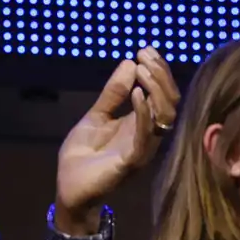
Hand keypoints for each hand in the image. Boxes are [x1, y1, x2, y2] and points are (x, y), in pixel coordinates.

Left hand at [52, 48, 179, 239]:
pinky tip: (136, 94)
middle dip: (161, 76)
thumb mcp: (96, 116)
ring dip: (156, 90)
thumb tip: (129, 63)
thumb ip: (112, 93)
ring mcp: (143, 149)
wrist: (68, 188)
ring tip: (141, 69)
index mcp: (141, 124)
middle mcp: (148, 136)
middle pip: (170, 102)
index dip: (158, 72)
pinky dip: (144, 114)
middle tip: (145, 56)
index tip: (145, 50)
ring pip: (165, 117)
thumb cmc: (82, 156)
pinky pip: (146, 136)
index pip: (162, 95)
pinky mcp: (132, 162)